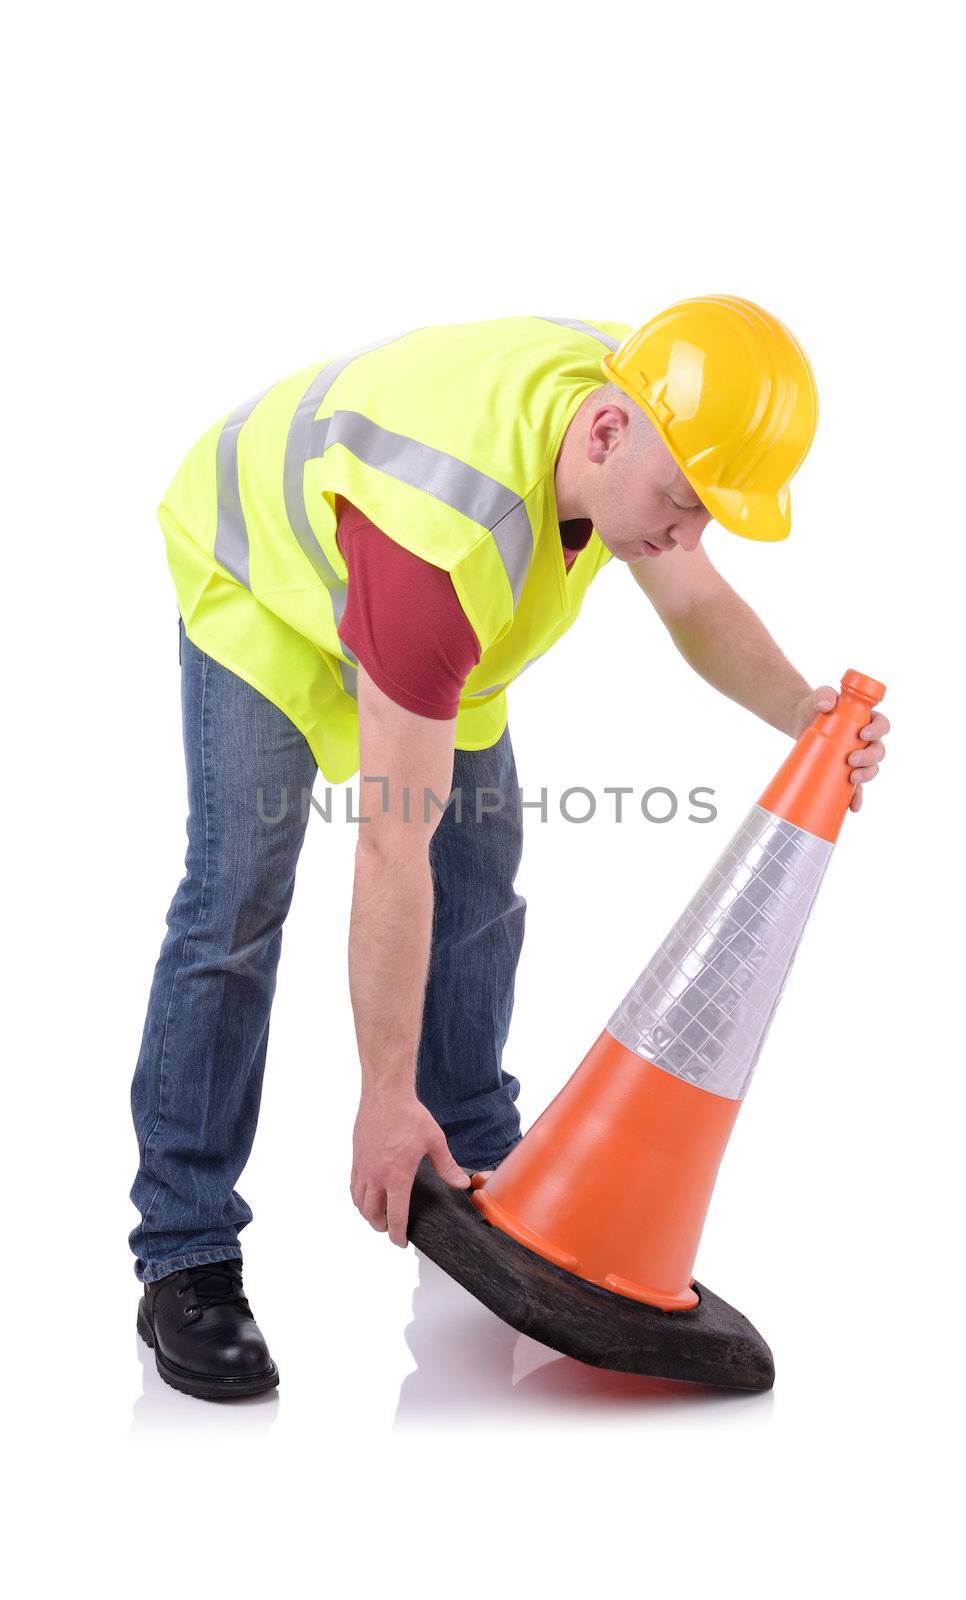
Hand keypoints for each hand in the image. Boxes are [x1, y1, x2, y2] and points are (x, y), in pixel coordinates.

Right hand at [350, 1089, 468, 1246]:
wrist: (385, 1095)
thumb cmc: (409, 1116)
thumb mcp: (434, 1141)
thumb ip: (447, 1166)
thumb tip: (462, 1184)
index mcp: (396, 1176)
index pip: (395, 1216)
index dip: (398, 1234)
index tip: (401, 1243)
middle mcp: (376, 1176)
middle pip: (373, 1214)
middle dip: (381, 1227)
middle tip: (391, 1229)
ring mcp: (363, 1167)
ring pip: (360, 1202)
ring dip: (368, 1214)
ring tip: (378, 1216)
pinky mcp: (357, 1157)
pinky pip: (354, 1186)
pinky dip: (359, 1198)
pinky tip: (366, 1195)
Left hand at [791, 685, 889, 812]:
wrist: (801, 721)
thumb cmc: (816, 706)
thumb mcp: (819, 698)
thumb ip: (823, 694)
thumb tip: (826, 703)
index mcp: (867, 720)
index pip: (882, 725)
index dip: (878, 731)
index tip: (863, 734)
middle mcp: (867, 740)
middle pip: (879, 751)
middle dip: (870, 758)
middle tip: (852, 759)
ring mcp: (858, 756)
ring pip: (872, 769)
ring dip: (867, 776)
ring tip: (852, 777)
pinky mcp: (846, 770)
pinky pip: (856, 787)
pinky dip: (857, 797)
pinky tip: (853, 806)